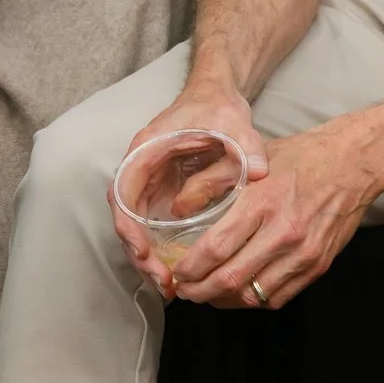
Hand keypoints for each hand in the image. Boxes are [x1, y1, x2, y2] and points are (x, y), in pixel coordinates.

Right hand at [109, 81, 267, 298]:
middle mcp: (141, 168)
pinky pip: (151, 227)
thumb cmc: (217, 107)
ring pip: (136, 226)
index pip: (124, 190)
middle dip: (139, 252)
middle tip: (163, 281)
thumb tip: (259, 171)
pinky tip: (176, 273)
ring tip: (169, 285)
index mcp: (147, 148)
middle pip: (126, 216)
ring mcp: (150, 183)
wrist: (214, 97)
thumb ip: (245, 144)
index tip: (142, 251)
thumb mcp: (233, 121)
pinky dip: (159, 250)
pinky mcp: (162, 194)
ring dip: (147, 257)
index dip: (129, 224)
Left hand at [168, 119, 375, 311]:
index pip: (217, 247)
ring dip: (224, 300)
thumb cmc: (298, 157)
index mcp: (262, 202)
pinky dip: (253, 300)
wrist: (352, 164)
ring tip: (206, 293)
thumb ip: (210, 181)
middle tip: (184, 289)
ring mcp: (303, 254)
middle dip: (200, 290)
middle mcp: (284, 233)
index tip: (176, 271)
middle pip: (231, 278)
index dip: (190, 267)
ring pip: (254, 295)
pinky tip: (237, 292)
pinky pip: (278, 297)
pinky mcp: (318, 266)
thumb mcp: (250, 157)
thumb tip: (178, 207)